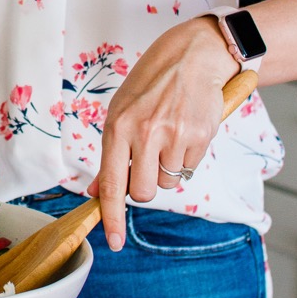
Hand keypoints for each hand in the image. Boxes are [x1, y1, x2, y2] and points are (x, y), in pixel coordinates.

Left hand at [87, 17, 237, 249]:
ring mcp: (173, 136)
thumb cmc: (153, 83)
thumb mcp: (122, 111)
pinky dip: (186, 157)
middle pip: (142, 192)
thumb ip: (113, 153)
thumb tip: (98, 191)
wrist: (194, 55)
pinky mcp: (199, 138)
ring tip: (169, 135)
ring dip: (167, 168)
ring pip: (168, 182)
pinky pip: (188, 168)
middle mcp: (144, 133)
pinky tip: (185, 130)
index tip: (114, 242)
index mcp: (118, 126)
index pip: (112, 183)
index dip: (112, 217)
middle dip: (144, 186)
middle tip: (148, 162)